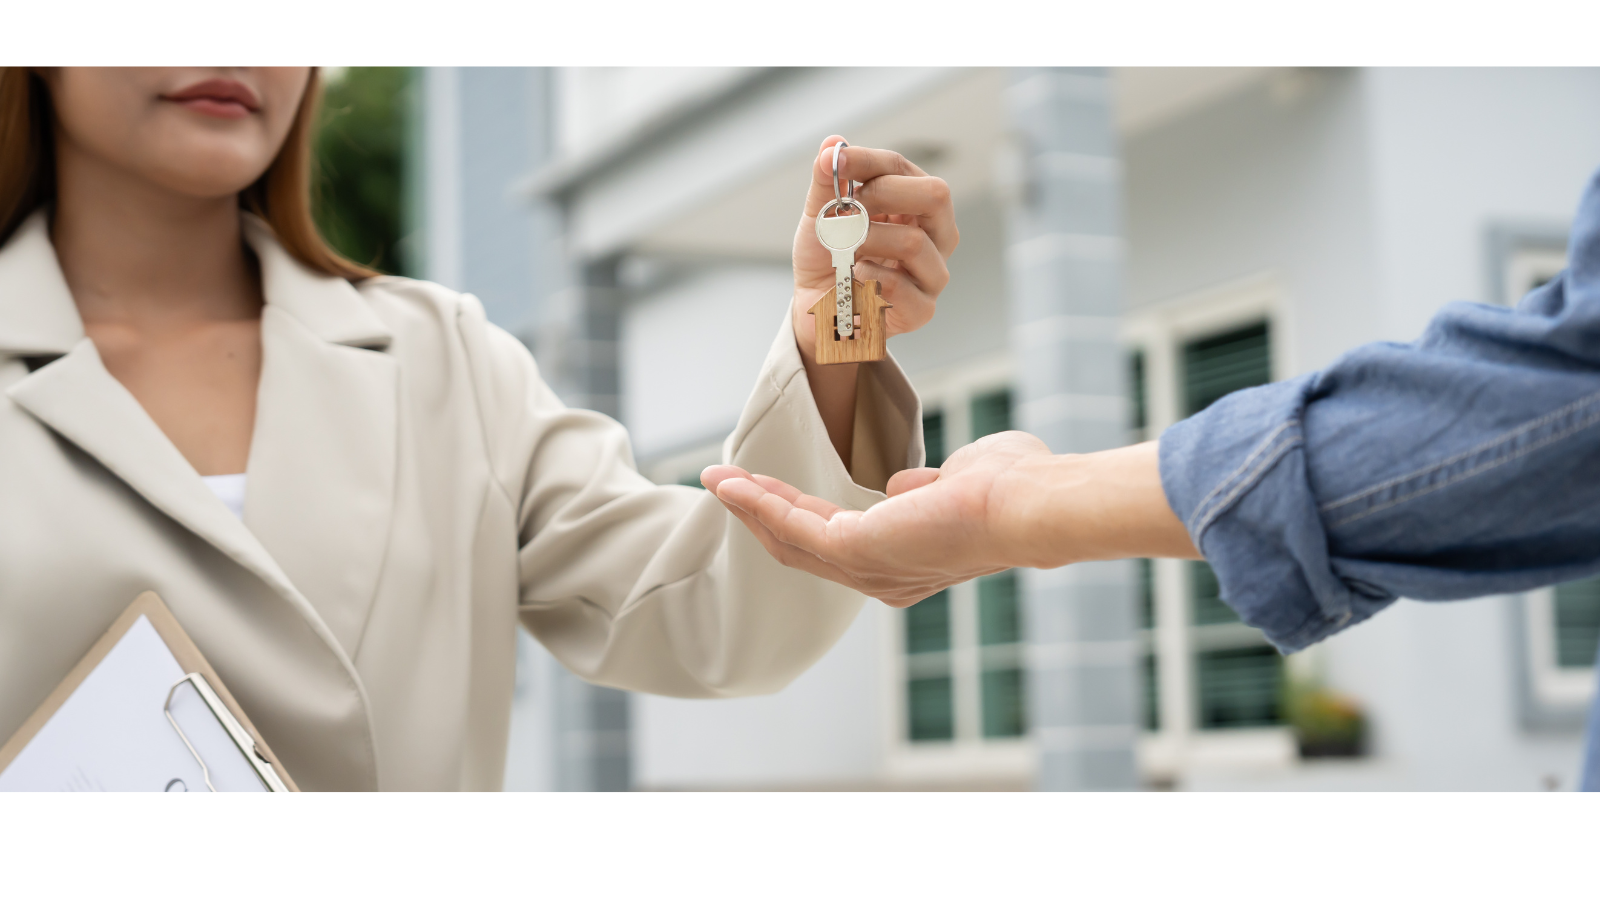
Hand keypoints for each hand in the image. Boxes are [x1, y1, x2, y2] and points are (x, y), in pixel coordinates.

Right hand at [702, 432, 1050, 605]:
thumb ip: (927, 485)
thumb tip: (902, 486)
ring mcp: (867, 570)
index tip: (768, 487)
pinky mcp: (856, 550)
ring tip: (716, 479)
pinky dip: (760, 503)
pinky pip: (794, 527)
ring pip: (791, 540)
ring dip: (750, 507)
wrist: (1028, 503)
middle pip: (803, 548)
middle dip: (761, 513)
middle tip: (724, 484)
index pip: (838, 542)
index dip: (799, 514)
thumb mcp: (958, 481)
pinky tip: (734, 483)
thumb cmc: (1011, 488)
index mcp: (906, 562)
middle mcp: (882, 577)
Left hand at [790, 136, 956, 359]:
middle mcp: (935, 234)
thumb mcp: (821, 215)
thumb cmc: (827, 258)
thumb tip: (831, 145)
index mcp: (915, 203)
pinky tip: (855, 281)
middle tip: (848, 211)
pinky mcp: (922, 310)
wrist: (816, 308)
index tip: (837, 162)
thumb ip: (827, 182)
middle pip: (936, 195)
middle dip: (883, 196)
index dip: (868, 161)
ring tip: (846, 252)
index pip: (901, 168)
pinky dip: (867, 280)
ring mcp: (934, 273)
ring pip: (914, 242)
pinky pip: (900, 286)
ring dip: (867, 242)